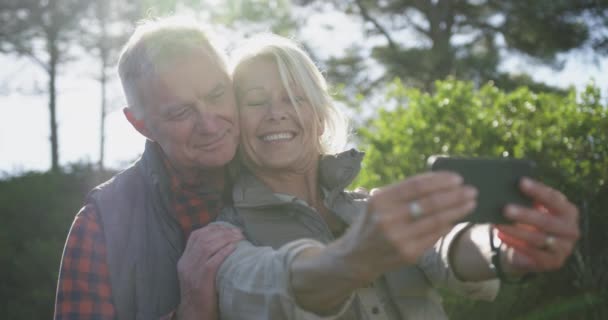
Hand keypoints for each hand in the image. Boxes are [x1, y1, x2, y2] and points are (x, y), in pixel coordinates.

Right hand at [176, 224, 242, 319]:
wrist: (194, 313)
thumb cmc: (200, 294)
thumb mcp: (195, 274)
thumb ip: (202, 260)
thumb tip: (222, 244)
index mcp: (184, 260)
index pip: (194, 236)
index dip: (212, 228)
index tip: (226, 227)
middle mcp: (186, 263)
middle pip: (203, 238)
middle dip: (222, 231)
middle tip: (237, 231)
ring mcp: (193, 271)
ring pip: (208, 246)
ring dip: (226, 238)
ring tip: (238, 237)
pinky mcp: (202, 280)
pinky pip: (213, 260)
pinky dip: (224, 251)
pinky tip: (234, 247)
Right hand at [337, 171, 476, 280]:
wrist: (357, 257)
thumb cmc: (372, 224)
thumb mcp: (378, 204)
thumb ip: (403, 193)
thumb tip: (439, 183)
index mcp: (380, 200)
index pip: (416, 185)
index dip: (440, 180)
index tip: (457, 178)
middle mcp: (387, 218)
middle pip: (429, 202)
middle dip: (454, 195)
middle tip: (471, 190)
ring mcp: (398, 237)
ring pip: (436, 220)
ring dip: (457, 210)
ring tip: (471, 202)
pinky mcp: (408, 253)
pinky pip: (434, 236)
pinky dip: (448, 226)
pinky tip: (456, 219)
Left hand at [495, 177, 579, 274]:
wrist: (530, 249)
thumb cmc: (530, 221)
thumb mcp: (533, 208)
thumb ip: (527, 199)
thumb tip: (507, 186)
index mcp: (568, 211)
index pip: (554, 199)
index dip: (538, 190)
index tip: (520, 182)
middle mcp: (571, 229)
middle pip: (546, 221)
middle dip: (525, 214)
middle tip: (505, 209)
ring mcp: (564, 248)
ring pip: (538, 238)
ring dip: (516, 231)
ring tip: (498, 224)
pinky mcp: (553, 262)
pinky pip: (532, 253)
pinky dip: (515, 243)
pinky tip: (501, 235)